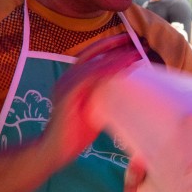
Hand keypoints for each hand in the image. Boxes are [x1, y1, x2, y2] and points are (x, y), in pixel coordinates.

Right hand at [44, 35, 142, 165]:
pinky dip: (104, 71)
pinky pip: (88, 78)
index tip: (129, 41)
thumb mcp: (94, 108)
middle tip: (135, 42)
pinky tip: (120, 68)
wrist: (55, 150)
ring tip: (134, 54)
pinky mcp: (67, 96)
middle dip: (113, 45)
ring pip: (92, 64)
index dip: (109, 45)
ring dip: (114, 58)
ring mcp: (66, 85)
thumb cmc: (76, 133)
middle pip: (92, 54)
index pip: (91, 55)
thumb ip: (106, 96)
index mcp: (73, 79)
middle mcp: (67, 78)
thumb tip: (128, 89)